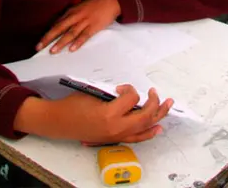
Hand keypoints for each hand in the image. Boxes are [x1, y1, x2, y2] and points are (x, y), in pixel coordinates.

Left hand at [37, 0, 120, 53]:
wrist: (112, 1)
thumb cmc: (95, 5)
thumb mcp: (80, 8)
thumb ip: (71, 16)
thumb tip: (60, 26)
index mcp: (71, 11)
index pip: (56, 24)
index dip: (47, 33)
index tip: (40, 42)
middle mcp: (76, 16)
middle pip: (59, 28)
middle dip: (48, 38)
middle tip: (39, 47)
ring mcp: (85, 21)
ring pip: (70, 33)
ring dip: (61, 42)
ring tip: (53, 51)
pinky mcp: (94, 26)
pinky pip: (85, 35)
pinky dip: (78, 42)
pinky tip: (72, 49)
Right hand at [41, 85, 172, 143]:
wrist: (59, 122)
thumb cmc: (73, 106)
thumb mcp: (94, 93)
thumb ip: (114, 95)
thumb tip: (129, 94)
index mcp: (109, 114)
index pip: (132, 98)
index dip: (130, 89)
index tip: (123, 87)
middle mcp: (116, 128)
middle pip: (145, 115)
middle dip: (154, 102)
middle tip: (154, 93)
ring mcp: (116, 135)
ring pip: (145, 126)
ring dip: (158, 115)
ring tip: (168, 105)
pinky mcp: (114, 139)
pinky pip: (136, 137)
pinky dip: (149, 132)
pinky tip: (158, 127)